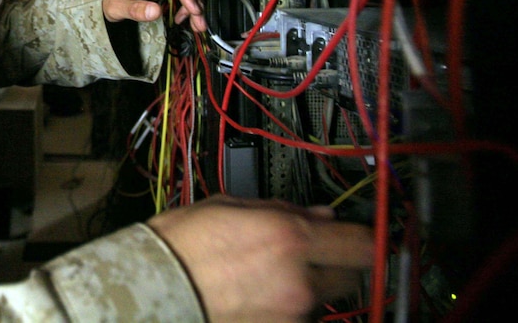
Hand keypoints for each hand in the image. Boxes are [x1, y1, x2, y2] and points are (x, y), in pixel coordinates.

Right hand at [147, 195, 373, 322]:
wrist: (149, 289)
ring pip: (322, 299)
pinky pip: (298, 317)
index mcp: (289, 237)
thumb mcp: (230, 207)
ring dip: (308, 286)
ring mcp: (290, 316)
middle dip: (337, 262)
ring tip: (267, 276)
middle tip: (312, 252)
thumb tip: (319, 217)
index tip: (360, 234)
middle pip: (352, 274)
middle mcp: (299, 280)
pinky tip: (256, 295)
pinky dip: (286, 307)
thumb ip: (282, 210)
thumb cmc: (180, 246)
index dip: (368, 237)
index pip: (363, 243)